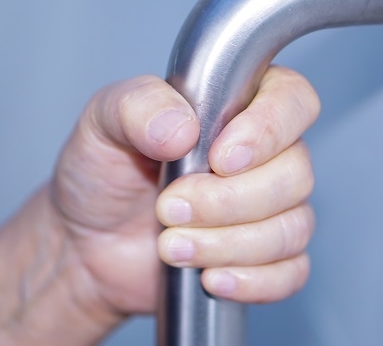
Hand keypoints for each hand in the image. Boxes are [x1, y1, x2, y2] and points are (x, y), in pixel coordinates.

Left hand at [50, 65, 319, 317]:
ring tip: (172, 245)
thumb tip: (183, 128)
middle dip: (229, 201)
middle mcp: (265, 154)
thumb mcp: (102, 124)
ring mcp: (270, 209)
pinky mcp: (265, 258)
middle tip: (169, 208)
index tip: (220, 158)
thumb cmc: (102, 175)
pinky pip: (291, 273)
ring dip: (230, 244)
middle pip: (295, 173)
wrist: (86, 244)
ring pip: (292, 227)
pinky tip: (210, 278)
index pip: (293, 101)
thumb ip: (138, 107)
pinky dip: (253, 281)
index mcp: (237, 106)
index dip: (269, 130)